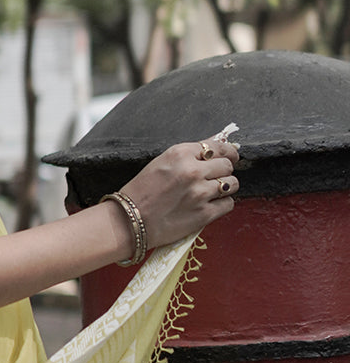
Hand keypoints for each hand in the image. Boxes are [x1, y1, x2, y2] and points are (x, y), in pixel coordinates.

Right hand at [118, 136, 240, 252]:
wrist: (130, 221)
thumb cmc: (141, 192)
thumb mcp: (161, 162)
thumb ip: (189, 154)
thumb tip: (217, 142)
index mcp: (180, 154)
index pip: (218, 146)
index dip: (227, 152)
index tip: (230, 156)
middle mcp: (193, 171)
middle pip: (227, 165)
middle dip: (224, 171)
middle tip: (214, 177)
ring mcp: (200, 193)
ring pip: (232, 184)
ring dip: (225, 187)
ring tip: (212, 192)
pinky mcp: (204, 214)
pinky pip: (228, 204)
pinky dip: (222, 204)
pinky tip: (209, 205)